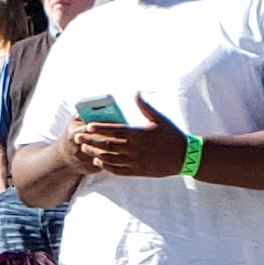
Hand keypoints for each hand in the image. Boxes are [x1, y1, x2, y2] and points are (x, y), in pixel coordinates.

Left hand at [67, 96, 192, 178]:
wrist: (185, 157)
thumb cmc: (172, 135)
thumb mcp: (159, 119)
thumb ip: (145, 106)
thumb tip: (136, 92)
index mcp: (139, 135)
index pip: (115, 131)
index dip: (100, 128)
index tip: (88, 126)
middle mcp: (135, 149)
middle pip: (108, 145)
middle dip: (91, 140)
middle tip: (78, 137)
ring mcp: (136, 162)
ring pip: (110, 158)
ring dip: (95, 153)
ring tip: (84, 148)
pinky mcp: (138, 171)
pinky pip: (118, 170)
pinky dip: (106, 166)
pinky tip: (98, 161)